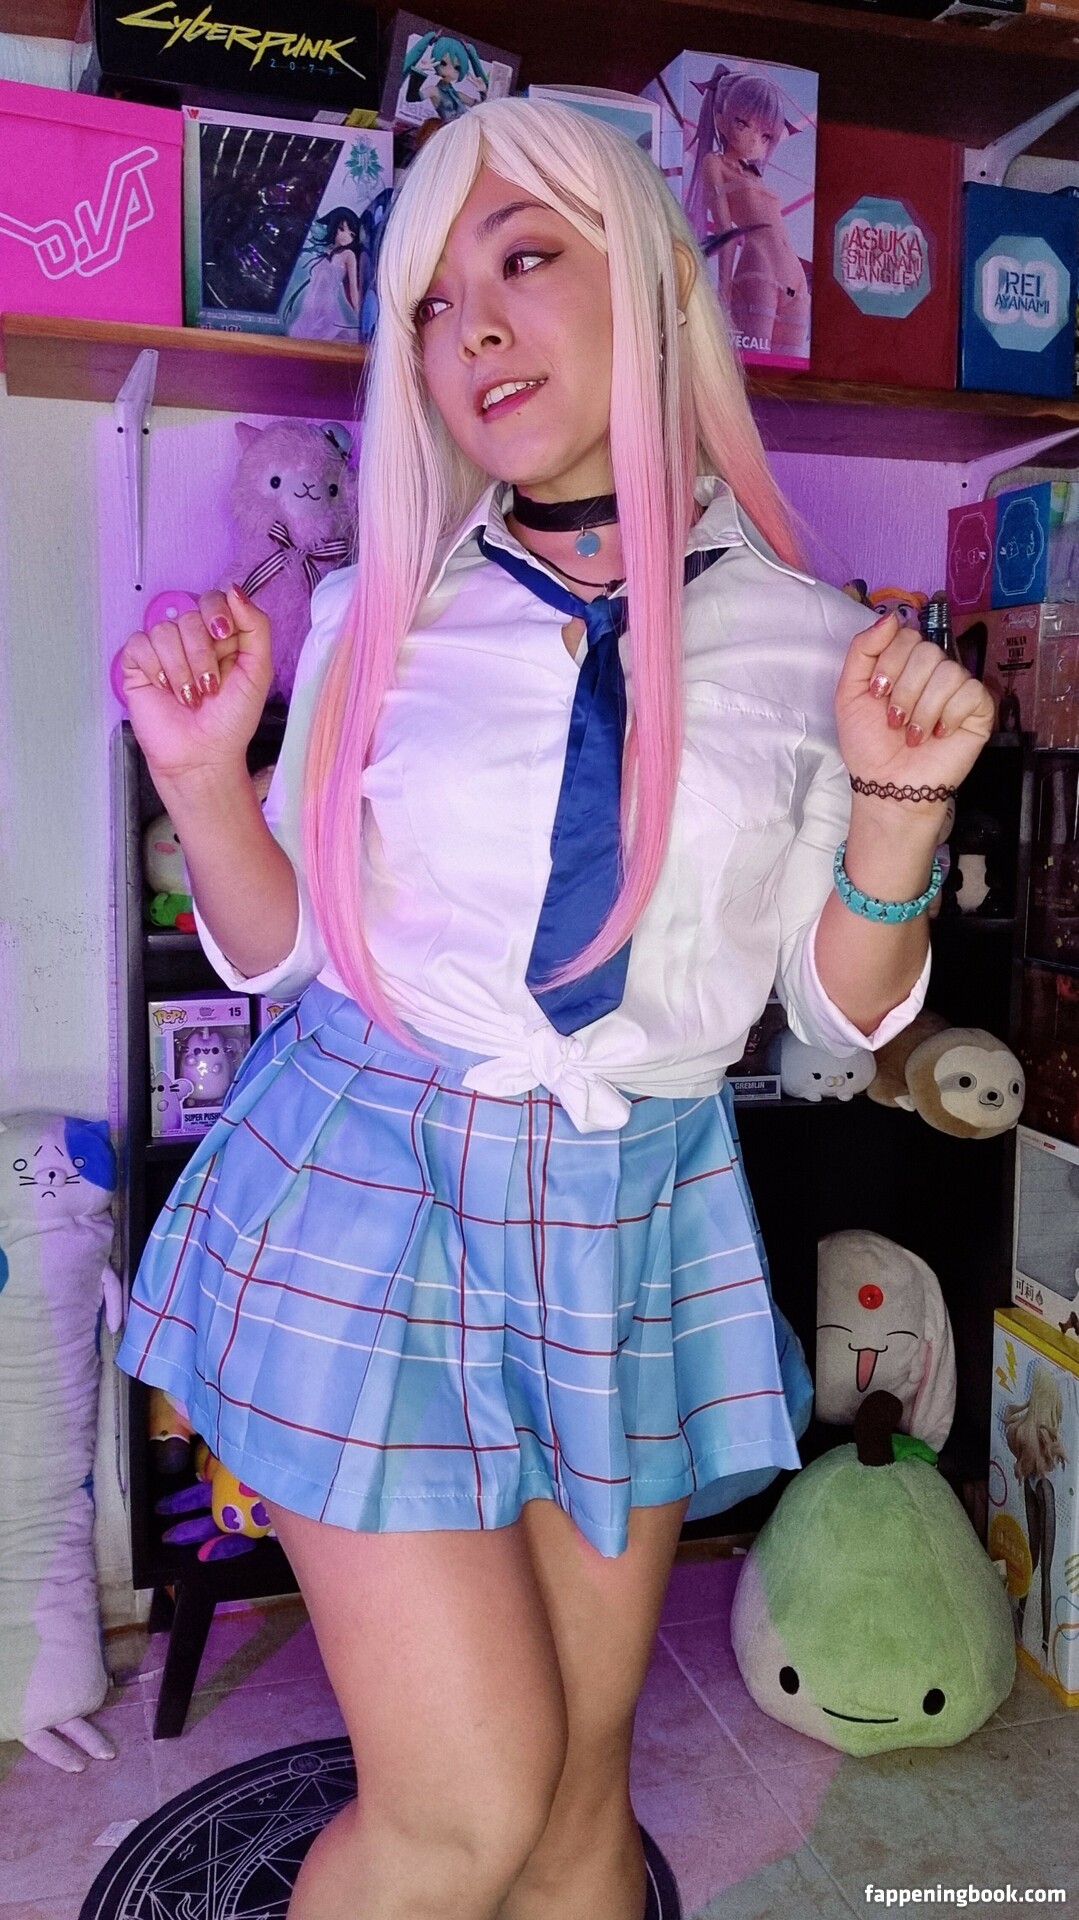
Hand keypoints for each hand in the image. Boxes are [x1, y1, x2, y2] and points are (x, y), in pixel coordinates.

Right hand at [119, 586, 272, 785]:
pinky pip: (139, 645)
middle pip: (188, 616)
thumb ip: (255, 627)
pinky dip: (155, 668)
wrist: (203, 756)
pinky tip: (165, 689)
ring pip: (164, 631)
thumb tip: (235, 590)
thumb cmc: (230, 721)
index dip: (216, 613)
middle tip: (209, 686)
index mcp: (220, 637)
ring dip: (180, 669)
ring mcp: (162, 651)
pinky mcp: (138, 665)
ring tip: (189, 697)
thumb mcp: (258, 671)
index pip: (213, 599)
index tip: (223, 637)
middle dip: (201, 654)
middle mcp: (190, 640)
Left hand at [835, 611, 994, 802]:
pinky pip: (971, 692)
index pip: (906, 635)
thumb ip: (863, 650)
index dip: (889, 664)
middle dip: (903, 690)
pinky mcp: (978, 710)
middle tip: (894, 721)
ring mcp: (957, 689)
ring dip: (922, 709)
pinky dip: (948, 716)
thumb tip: (891, 616)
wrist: (887, 785)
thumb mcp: (850, 692)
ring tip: (912, 734)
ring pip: (948, 672)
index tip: (877, 694)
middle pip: (927, 651)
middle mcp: (933, 672)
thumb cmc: (869, 744)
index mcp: (904, 664)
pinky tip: (938, 734)